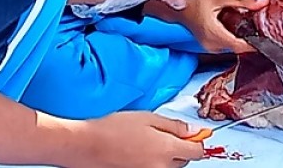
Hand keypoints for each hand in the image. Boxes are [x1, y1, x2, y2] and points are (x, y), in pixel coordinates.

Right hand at [75, 111, 203, 167]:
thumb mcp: (148, 118)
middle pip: (184, 161)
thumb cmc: (112, 129)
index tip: (192, 135)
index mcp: (167, 150)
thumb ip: (175, 126)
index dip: (196, 141)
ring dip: (165, 158)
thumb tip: (194, 132)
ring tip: (146, 144)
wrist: (85, 146)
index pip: (197, 152)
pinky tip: (138, 153)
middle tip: (162, 135)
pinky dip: (152, 164)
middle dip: (178, 149)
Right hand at [161, 0, 263, 54]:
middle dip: (250, 36)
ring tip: (245, 21)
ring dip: (241, 36)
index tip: (267, 37)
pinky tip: (234, 23)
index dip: (255, 44)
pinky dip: (232, 35)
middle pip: (238, 47)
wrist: (176, 3)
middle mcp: (211, 44)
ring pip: (232, 46)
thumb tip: (263, 3)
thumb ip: (244, 1)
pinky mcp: (209, 45)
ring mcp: (209, 46)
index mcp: (214, 33)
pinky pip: (226, 44)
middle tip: (258, 23)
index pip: (240, 46)